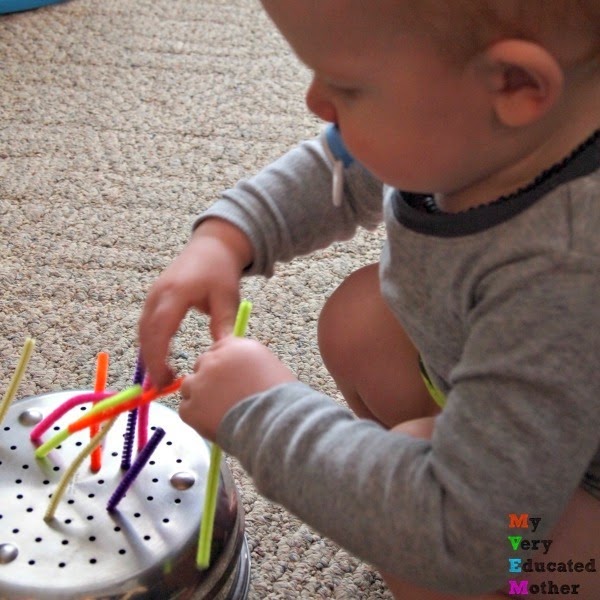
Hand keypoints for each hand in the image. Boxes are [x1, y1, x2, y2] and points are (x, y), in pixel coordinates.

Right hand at [138, 219, 252, 387]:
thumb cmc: (221, 271)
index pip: (160, 329)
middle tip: (162, 386)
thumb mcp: (228, 298)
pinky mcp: (154, 298)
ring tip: (162, 377)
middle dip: (151, 361)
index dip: (158, 357)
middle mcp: (158, 294)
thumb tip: (221, 355)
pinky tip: (160, 358)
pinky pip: (146, 324)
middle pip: (146, 333)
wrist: (212, 246)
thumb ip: (224, 325)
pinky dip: (149, 342)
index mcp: (176, 293)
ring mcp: (153, 295)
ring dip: (148, 353)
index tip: (165, 379)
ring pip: (142, 330)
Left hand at [179, 336, 296, 439]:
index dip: (223, 366)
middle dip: (209, 379)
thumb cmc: (280, 398)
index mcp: (236, 347)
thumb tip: (233, 367)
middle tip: (224, 396)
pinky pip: (185, 409)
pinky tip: (214, 422)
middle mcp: (214, 360)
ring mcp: (200, 383)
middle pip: (201, 365)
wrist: (274, 423)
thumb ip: (245, 360)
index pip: (218, 349)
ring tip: (218, 411)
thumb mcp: (268, 366)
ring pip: (189, 386)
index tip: (229, 378)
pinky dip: (196, 417)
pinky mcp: (190, 407)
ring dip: (200, 396)